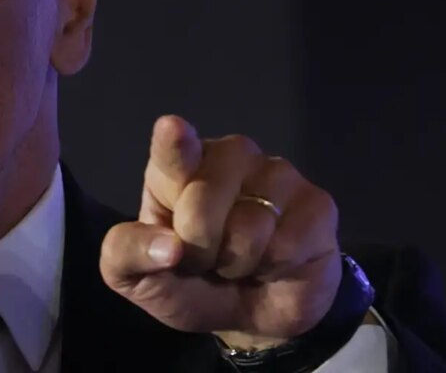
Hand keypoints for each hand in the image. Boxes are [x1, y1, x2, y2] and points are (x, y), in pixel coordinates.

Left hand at [99, 115, 342, 349]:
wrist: (252, 315)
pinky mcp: (316, 202)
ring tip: (238, 261)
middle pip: (204, 201)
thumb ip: (128, 256)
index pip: (173, 151)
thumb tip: (166, 247)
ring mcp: (276, 173)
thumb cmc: (189, 282)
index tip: (172, 129)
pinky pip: (288, 243)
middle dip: (199, 248)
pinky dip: (274, 268)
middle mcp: (227, 156)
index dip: (175, 143)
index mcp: (177, 168)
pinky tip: (274, 263)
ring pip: (249, 224)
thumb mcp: (138, 278)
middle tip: (205, 260)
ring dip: (237, 261)